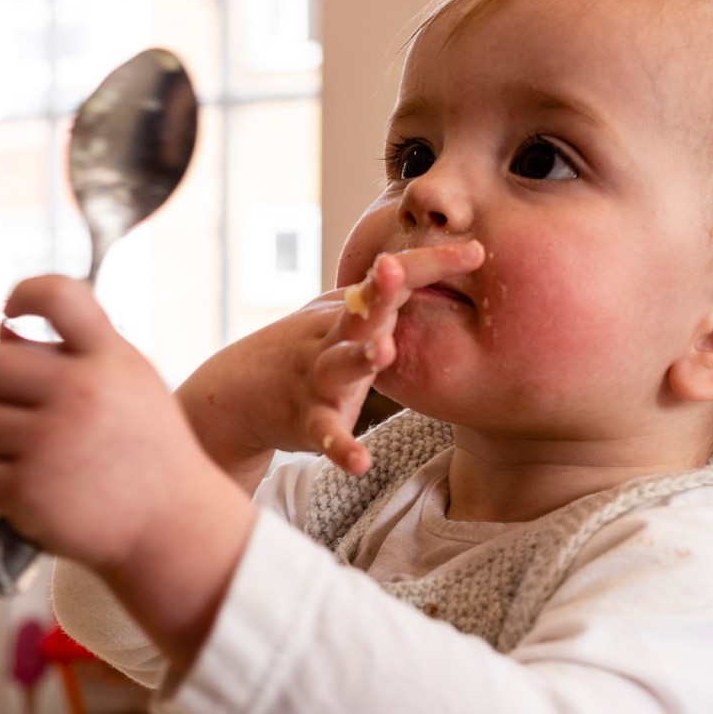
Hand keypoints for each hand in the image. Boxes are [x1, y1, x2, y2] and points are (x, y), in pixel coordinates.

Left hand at [0, 276, 253, 585]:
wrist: (173, 529)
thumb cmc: (148, 454)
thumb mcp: (132, 385)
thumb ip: (78, 353)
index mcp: (111, 359)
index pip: (57, 296)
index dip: (24, 294)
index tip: (10, 311)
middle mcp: (81, 393)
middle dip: (8, 392)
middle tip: (39, 418)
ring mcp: (51, 442)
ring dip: (4, 443)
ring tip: (49, 462)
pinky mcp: (27, 490)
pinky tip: (34, 490)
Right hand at [178, 240, 485, 480]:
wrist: (236, 392)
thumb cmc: (306, 349)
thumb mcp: (340, 318)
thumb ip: (383, 303)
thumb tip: (442, 279)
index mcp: (350, 312)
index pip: (393, 280)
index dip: (430, 264)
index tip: (477, 251)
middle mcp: (332, 338)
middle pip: (360, 311)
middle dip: (379, 291)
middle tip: (395, 269)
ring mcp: (317, 378)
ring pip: (339, 366)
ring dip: (360, 358)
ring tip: (383, 352)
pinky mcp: (305, 419)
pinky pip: (325, 434)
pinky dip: (340, 447)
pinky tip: (361, 463)